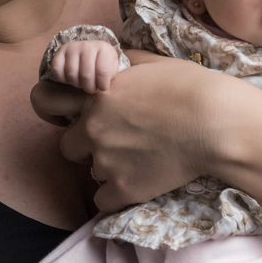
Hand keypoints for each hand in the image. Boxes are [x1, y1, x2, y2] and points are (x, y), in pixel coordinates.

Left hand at [31, 51, 234, 210]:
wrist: (217, 125)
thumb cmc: (191, 87)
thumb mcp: (150, 62)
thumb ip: (120, 64)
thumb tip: (106, 63)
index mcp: (96, 93)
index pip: (44, 100)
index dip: (54, 108)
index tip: (68, 114)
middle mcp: (93, 127)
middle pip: (68, 146)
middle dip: (86, 145)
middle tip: (116, 142)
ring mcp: (106, 160)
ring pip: (91, 172)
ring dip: (108, 168)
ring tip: (140, 160)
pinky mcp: (124, 188)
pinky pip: (103, 199)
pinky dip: (118, 194)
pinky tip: (139, 181)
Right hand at [49, 39, 120, 92]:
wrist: (90, 51)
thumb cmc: (102, 63)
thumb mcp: (112, 67)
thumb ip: (110, 75)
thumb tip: (102, 84)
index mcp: (104, 48)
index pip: (103, 71)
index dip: (102, 85)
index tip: (103, 88)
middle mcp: (87, 45)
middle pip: (86, 74)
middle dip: (89, 87)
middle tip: (91, 89)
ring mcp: (72, 47)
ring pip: (71, 73)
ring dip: (77, 84)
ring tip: (82, 83)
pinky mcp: (60, 51)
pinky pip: (57, 69)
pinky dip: (63, 78)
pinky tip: (70, 78)